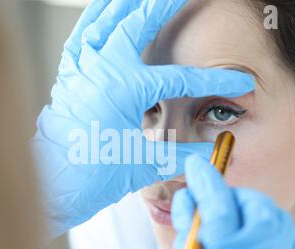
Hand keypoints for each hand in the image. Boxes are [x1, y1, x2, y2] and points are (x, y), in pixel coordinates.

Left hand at [33, 0, 254, 237]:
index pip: (182, 79)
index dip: (215, 81)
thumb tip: (216, 151)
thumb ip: (186, 153)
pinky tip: (102, 11)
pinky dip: (93, 18)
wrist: (55, 184)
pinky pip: (81, 34)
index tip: (239, 83)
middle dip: (166, 4)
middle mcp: (102, 68)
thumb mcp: (146, 164)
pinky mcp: (68, 74)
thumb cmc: (95, 175)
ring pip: (103, 18)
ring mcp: (81, 67)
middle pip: (139, 22)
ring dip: (125, 3)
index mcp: (127, 88)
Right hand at [171, 154, 294, 248]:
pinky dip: (261, 227)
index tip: (197, 164)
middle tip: (212, 214)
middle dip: (228, 199)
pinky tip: (248, 245)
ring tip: (230, 235)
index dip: (204, 179)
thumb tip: (188, 196)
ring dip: (245, 212)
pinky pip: (278, 227)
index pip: (217, 203)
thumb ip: (187, 229)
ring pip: (266, 210)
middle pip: (249, 201)